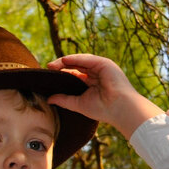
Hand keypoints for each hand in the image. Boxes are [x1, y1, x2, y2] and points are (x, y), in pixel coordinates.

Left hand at [45, 54, 163, 139]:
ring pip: (80, 61)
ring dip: (65, 61)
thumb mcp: (78, 104)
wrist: (119, 109)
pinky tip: (64, 60)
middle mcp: (97, 74)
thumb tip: (49, 99)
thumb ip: (64, 100)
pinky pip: (87, 59)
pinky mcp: (104, 64)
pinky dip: (75, 59)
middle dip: (61, 66)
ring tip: (52, 65)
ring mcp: (101, 68)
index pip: (74, 75)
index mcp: (92, 83)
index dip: (62, 74)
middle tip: (48, 68)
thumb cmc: (102, 109)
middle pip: (76, 66)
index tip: (49, 76)